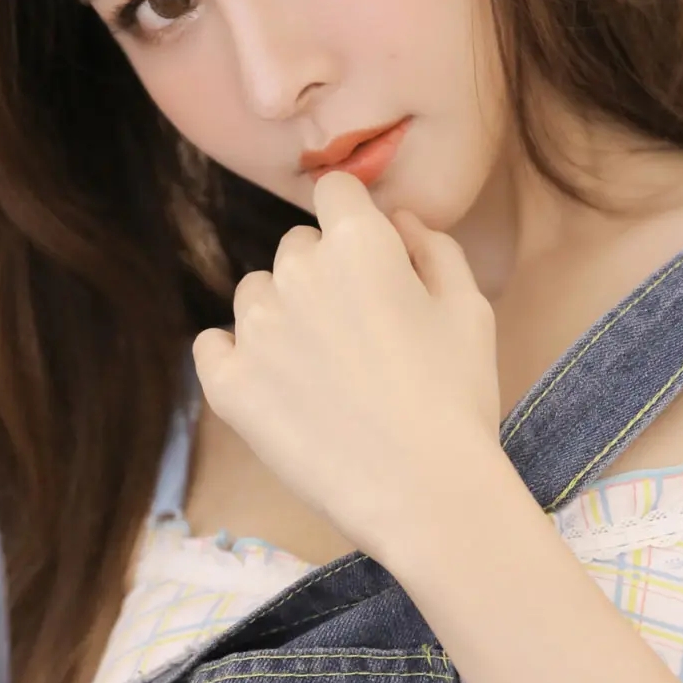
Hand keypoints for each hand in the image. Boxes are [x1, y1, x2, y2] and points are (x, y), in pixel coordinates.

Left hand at [190, 170, 500, 560]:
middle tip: (357, 334)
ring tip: (321, 370)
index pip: (334, 190)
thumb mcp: (469, 309)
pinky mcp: (227, 383)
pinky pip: (213, 345)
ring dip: (281, 315)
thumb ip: (433, 247)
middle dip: (322, 274)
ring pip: (255, 294)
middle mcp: (297, 273)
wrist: (424, 492)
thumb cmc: (458, 399)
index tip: (368, 259)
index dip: (354, 221)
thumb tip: (398, 219)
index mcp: (358, 243)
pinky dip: (236, 357)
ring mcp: (255, 329)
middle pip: (296, 247)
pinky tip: (275, 386)